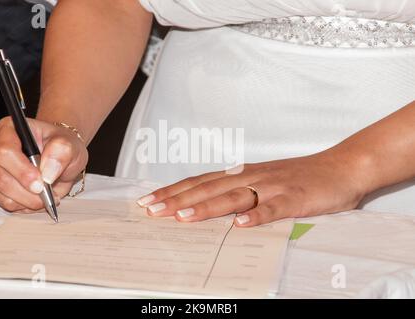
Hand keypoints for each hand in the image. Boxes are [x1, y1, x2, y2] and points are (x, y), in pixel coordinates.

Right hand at [0, 117, 87, 211]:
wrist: (59, 156)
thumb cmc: (61, 147)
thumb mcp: (69, 144)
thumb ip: (61, 152)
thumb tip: (47, 173)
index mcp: (9, 129)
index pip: (5, 151)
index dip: (22, 171)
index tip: (40, 183)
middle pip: (0, 176)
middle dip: (26, 191)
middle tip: (47, 195)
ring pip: (0, 193)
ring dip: (26, 200)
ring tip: (46, 196)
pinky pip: (3, 202)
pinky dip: (23, 205)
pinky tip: (37, 198)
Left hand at [136, 152, 366, 226]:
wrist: (340, 166)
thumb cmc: (298, 176)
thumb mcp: (262, 181)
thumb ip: (237, 191)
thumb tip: (207, 204)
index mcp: (242, 174)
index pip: (201, 182)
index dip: (174, 191)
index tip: (149, 201)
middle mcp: (251, 177)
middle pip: (209, 188)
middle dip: (178, 199)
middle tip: (152, 210)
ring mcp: (273, 187)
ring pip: (234, 197)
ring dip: (207, 206)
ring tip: (182, 217)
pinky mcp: (295, 198)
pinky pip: (274, 208)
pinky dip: (257, 215)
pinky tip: (240, 225)